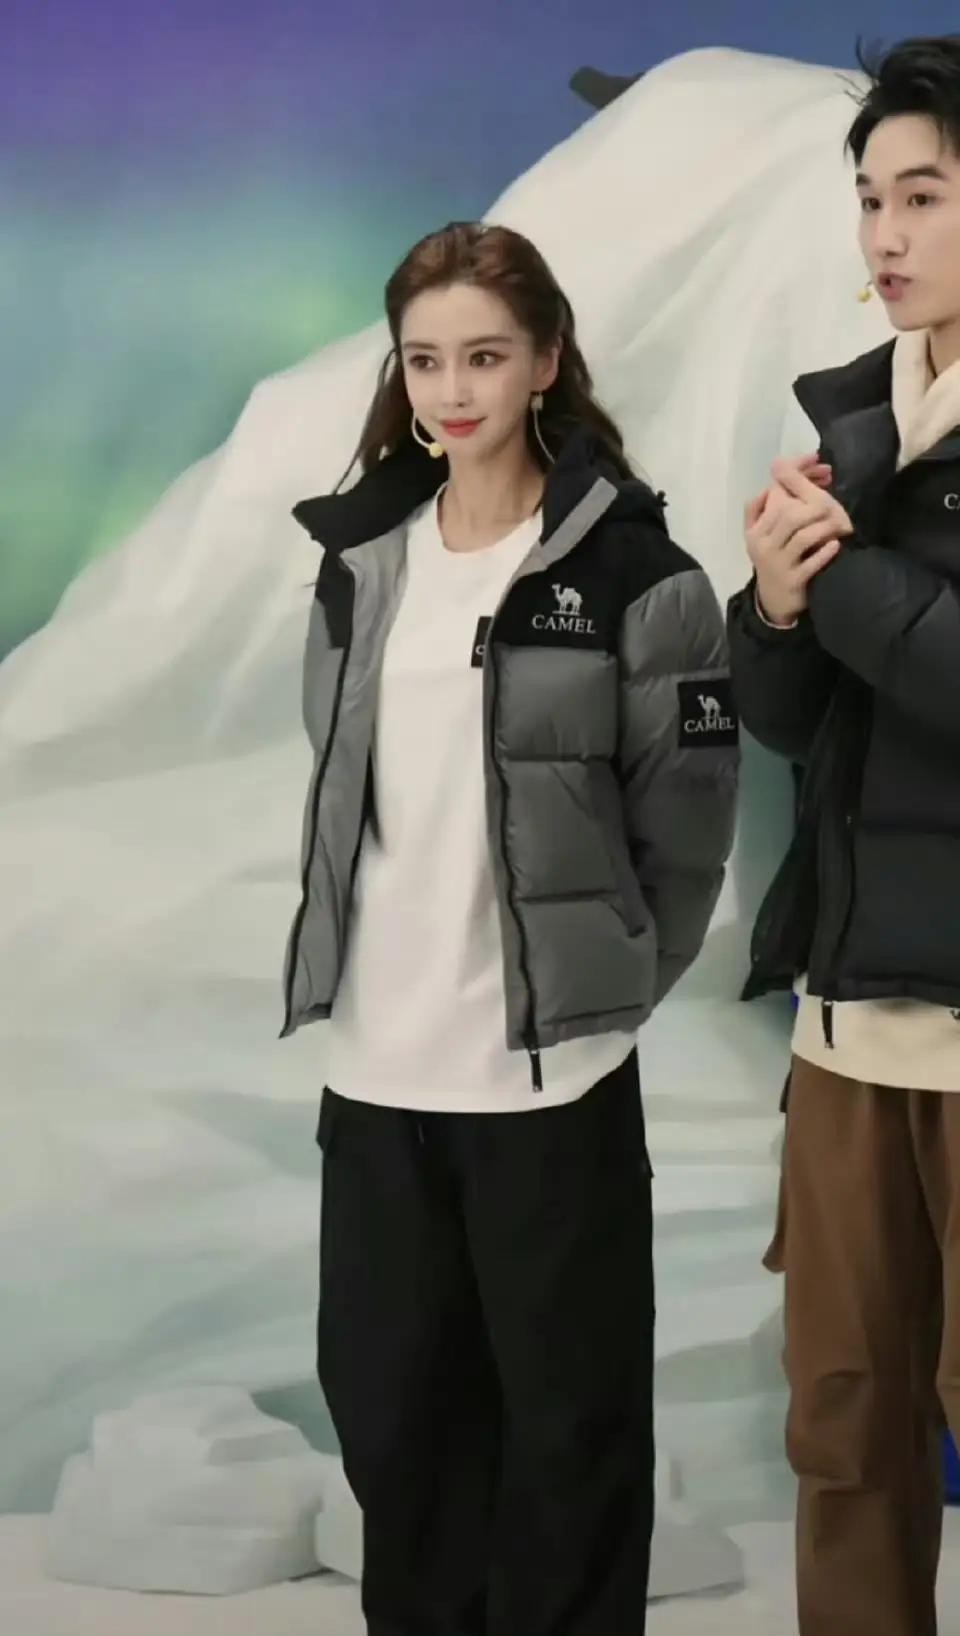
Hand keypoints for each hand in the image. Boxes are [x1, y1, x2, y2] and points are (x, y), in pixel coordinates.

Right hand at [745, 455, 852, 626]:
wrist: (774, 600)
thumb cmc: (772, 559)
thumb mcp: (757, 535)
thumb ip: (759, 507)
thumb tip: (768, 476)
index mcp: (756, 530)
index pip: (775, 495)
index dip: (797, 475)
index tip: (817, 462)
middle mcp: (764, 545)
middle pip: (789, 515)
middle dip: (815, 505)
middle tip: (832, 502)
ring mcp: (779, 564)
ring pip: (802, 537)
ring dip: (824, 527)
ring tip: (839, 523)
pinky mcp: (793, 582)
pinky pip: (811, 563)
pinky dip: (825, 553)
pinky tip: (835, 546)